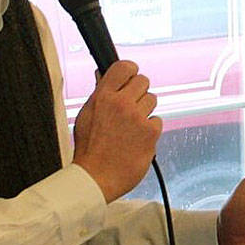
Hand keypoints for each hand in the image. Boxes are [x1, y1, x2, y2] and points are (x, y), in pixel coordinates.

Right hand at [71, 61, 161, 201]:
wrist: (95, 177)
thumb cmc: (89, 149)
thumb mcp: (86, 115)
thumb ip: (99, 93)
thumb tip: (104, 75)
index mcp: (103, 96)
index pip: (125, 67)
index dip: (130, 72)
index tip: (130, 79)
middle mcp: (121, 103)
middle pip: (143, 81)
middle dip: (138, 92)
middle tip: (130, 107)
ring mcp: (137, 118)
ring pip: (152, 100)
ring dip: (145, 111)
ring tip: (131, 126)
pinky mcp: (150, 133)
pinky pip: (157, 121)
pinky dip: (150, 129)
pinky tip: (137, 139)